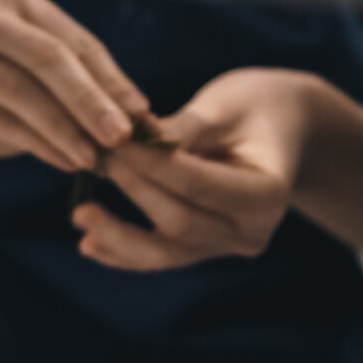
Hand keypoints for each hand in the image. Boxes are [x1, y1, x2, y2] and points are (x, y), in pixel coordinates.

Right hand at [0, 0, 150, 175]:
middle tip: (122, 136)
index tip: (141, 113)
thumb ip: (84, 92)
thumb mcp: (42, 89)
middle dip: (90, 100)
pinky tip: (64, 163)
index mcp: (20, 6)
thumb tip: (142, 117)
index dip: (111, 79)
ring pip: (24, 93)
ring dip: (65, 129)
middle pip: (49, 59)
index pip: (75, 42)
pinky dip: (38, 145)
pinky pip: (0, 121)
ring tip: (94, 159)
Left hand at [70, 68, 307, 270]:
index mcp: (269, 194)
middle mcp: (253, 231)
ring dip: (119, 236)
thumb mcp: (226, 105)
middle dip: (134, 192)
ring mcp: (229, 246)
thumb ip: (183, 128)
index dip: (153, 166)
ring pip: (167, 252)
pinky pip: (162, 257)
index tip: (113, 142)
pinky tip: (89, 244)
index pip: (199, 185)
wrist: (283, 129)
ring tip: (80, 215)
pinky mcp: (206, 250)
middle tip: (94, 161)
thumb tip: (130, 140)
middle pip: (180, 224)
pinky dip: (124, 252)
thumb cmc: (256, 105)